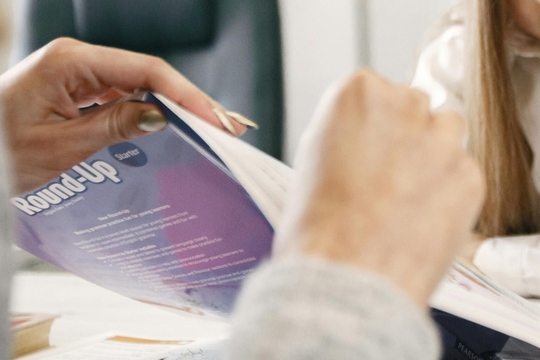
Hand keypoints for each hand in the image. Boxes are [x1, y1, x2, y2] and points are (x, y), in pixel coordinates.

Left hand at [0, 38, 246, 193]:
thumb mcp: (59, 149)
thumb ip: (113, 128)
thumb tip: (162, 116)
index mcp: (70, 63)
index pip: (146, 71)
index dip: (186, 95)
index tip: (215, 120)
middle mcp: (78, 61)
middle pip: (149, 76)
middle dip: (190, 102)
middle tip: (227, 127)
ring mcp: (80, 75)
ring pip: (141, 88)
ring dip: (175, 109)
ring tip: (210, 130)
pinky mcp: (81, 92)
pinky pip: (126, 99)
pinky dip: (153, 115)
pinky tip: (175, 129)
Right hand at [276, 70, 484, 307]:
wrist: (344, 272)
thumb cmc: (316, 223)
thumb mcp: (314, 158)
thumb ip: (346, 132)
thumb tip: (365, 135)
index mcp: (358, 92)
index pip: (375, 90)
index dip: (370, 124)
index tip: (366, 147)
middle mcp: (403, 103)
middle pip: (413, 106)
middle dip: (403, 133)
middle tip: (386, 173)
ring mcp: (442, 139)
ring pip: (446, 130)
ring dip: (431, 153)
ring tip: (406, 193)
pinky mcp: (469, 176)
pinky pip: (461, 172)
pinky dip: (447, 190)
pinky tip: (421, 217)